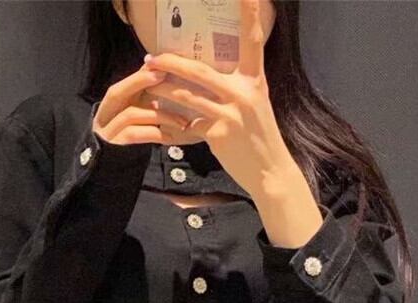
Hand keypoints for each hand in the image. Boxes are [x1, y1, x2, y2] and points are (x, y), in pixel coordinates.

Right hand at [93, 63, 194, 145]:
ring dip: (159, 113)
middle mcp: (103, 117)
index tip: (162, 67)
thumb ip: (141, 104)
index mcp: (108, 108)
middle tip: (166, 76)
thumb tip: (161, 77)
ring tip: (182, 120)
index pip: (122, 85)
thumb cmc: (128, 146)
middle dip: (141, 81)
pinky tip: (171, 136)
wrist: (112, 176)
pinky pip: (136, 135)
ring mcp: (106, 132)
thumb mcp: (134, 122)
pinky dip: (155, 133)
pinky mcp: (114, 147)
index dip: (140, 75)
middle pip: (118, 92)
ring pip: (131, 113)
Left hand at [140, 0, 299, 199]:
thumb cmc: (259, 138)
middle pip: (199, 70)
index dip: (248, 13)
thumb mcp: (254, 104)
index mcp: (255, 80)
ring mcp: (231, 113)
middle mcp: (244, 92)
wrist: (270, 171)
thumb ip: (236, 87)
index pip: (252, 40)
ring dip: (163, 91)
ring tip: (147, 86)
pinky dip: (172, 120)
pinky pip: (188, 122)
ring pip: (187, 96)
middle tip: (151, 58)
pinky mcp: (219, 134)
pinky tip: (159, 117)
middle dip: (170, 63)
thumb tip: (207, 74)